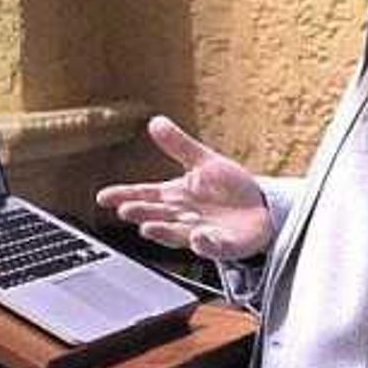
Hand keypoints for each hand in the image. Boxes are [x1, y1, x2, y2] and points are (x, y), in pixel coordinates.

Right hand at [94, 116, 274, 264]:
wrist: (263, 209)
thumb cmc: (230, 188)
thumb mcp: (204, 161)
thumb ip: (178, 145)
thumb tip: (155, 121)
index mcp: (175, 196)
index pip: (144, 194)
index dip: (124, 195)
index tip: (103, 197)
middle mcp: (182, 216)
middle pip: (156, 215)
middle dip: (142, 213)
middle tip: (127, 210)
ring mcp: (200, 232)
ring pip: (176, 234)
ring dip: (162, 232)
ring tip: (148, 228)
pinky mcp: (222, 245)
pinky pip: (211, 246)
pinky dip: (204, 244)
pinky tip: (198, 236)